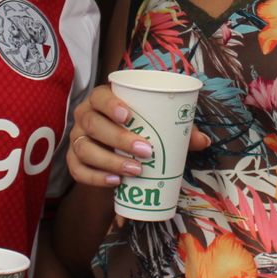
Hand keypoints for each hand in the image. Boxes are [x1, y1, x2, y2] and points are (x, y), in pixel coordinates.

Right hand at [67, 85, 208, 188]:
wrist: (119, 150)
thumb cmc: (140, 130)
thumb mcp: (159, 127)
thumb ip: (179, 130)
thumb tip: (202, 140)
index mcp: (102, 100)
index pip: (99, 96)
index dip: (110, 104)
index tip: (128, 116)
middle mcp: (85, 117)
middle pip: (92, 124)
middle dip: (118, 138)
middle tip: (146, 150)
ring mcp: (77, 140)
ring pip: (85, 149)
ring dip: (110, 160)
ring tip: (135, 170)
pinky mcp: (74, 162)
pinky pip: (78, 170)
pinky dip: (95, 178)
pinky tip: (115, 181)